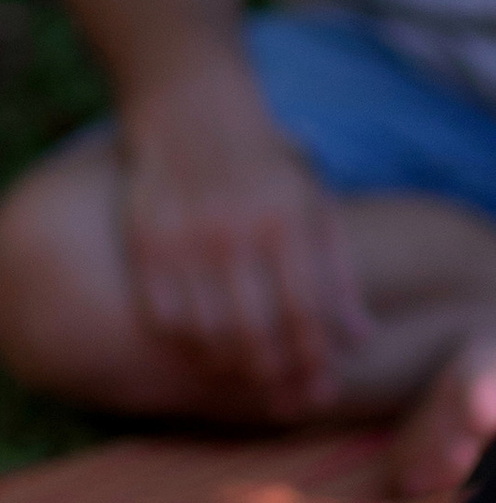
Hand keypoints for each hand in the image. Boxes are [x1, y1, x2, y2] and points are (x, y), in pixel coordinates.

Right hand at [121, 57, 368, 411]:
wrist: (191, 106)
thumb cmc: (265, 160)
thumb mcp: (314, 202)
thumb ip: (337, 271)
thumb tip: (359, 339)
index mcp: (287, 220)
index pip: (305, 313)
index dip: (314, 361)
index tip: (319, 387)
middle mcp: (235, 231)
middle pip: (255, 332)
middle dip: (274, 376)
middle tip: (282, 397)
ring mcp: (184, 236)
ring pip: (206, 332)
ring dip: (228, 368)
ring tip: (244, 377)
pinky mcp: (144, 238)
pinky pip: (162, 314)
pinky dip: (184, 344)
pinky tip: (201, 349)